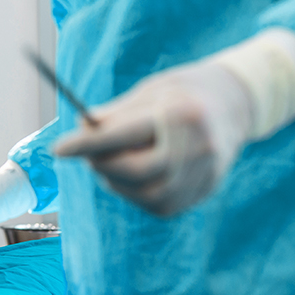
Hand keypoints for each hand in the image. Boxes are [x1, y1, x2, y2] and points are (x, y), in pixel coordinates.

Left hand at [54, 59, 253, 215]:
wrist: (236, 103)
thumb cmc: (182, 91)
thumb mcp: (149, 90)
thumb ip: (116, 114)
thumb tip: (81, 132)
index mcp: (180, 114)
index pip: (124, 135)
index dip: (87, 144)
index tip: (58, 149)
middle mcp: (198, 147)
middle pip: (135, 171)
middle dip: (101, 164)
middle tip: (85, 154)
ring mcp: (206, 173)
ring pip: (147, 194)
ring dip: (117, 182)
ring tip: (109, 162)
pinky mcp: (206, 190)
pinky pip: (161, 203)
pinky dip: (137, 193)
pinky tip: (133, 175)